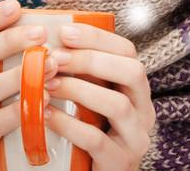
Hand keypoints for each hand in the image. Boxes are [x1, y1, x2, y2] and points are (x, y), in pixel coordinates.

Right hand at [0, 0, 59, 169]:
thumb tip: (1, 7)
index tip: (16, 6)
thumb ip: (8, 50)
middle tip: (41, 35)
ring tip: (51, 68)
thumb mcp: (13, 80)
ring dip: (19, 76)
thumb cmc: (17, 118)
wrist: (13, 170)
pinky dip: (16, 112)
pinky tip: (42, 103)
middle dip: (6, 42)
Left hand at [43, 23, 156, 170]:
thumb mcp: (88, 101)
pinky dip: (68, 125)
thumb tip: (46, 40)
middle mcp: (144, 112)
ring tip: (47, 84)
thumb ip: (79, 76)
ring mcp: (136, 139)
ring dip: (79, 90)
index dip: (98, 38)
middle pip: (133, 72)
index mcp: (137, 91)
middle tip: (54, 57)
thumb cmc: (86, 134)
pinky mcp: (120, 162)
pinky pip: (97, 140)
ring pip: (117, 105)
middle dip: (91, 60)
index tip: (64, 32)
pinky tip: (45, 115)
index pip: (128, 52)